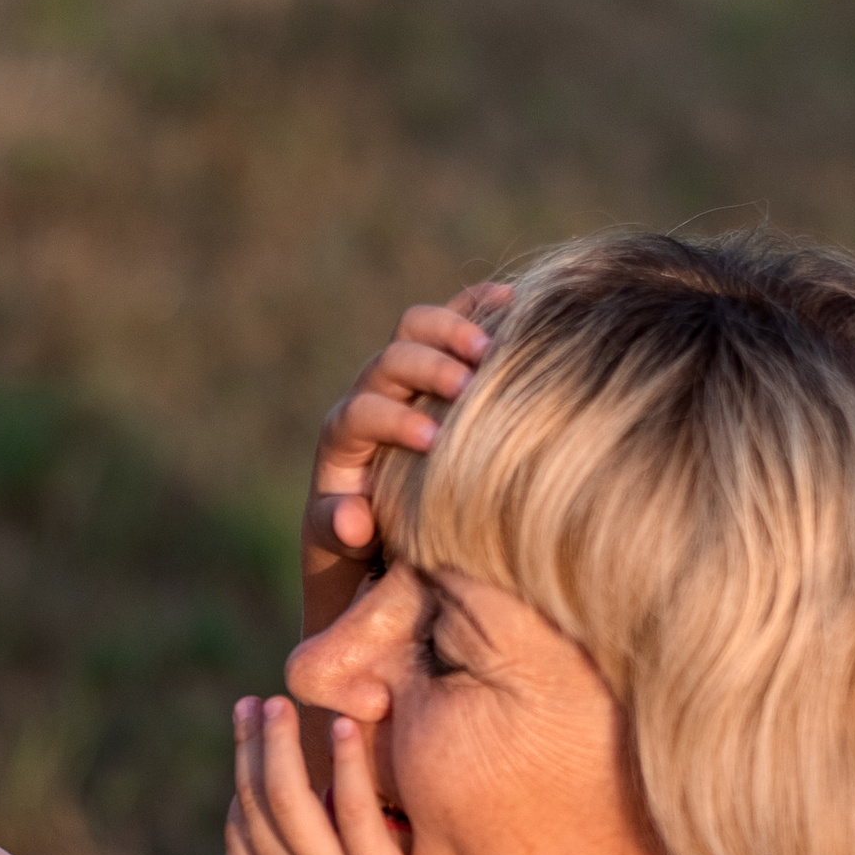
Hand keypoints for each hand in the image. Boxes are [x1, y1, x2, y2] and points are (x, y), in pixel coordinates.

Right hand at [226, 691, 449, 854]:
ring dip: (283, 744)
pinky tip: (346, 728)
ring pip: (292, 797)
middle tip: (252, 704)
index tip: (244, 748)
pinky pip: (353, 810)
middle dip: (251, 748)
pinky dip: (346, 765)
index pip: (240, 833)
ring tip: (282, 702)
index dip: (240, 784)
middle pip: (257, 803)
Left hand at [302, 285, 508, 639]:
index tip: (431, 442)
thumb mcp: (343, 552)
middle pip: (389, 360)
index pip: (359, 414)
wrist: (380, 536)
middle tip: (468, 385)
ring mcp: (404, 378)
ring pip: (417, 329)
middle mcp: (370, 400)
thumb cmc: (365, 553)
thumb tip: (352, 518)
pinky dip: (479, 305)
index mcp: (344, 442)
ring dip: (455, 329)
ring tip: (495, 348)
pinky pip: (452, 322)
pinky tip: (515, 300)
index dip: (392, 420)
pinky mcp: (436, 366)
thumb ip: (339, 533)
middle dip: (427, 367)